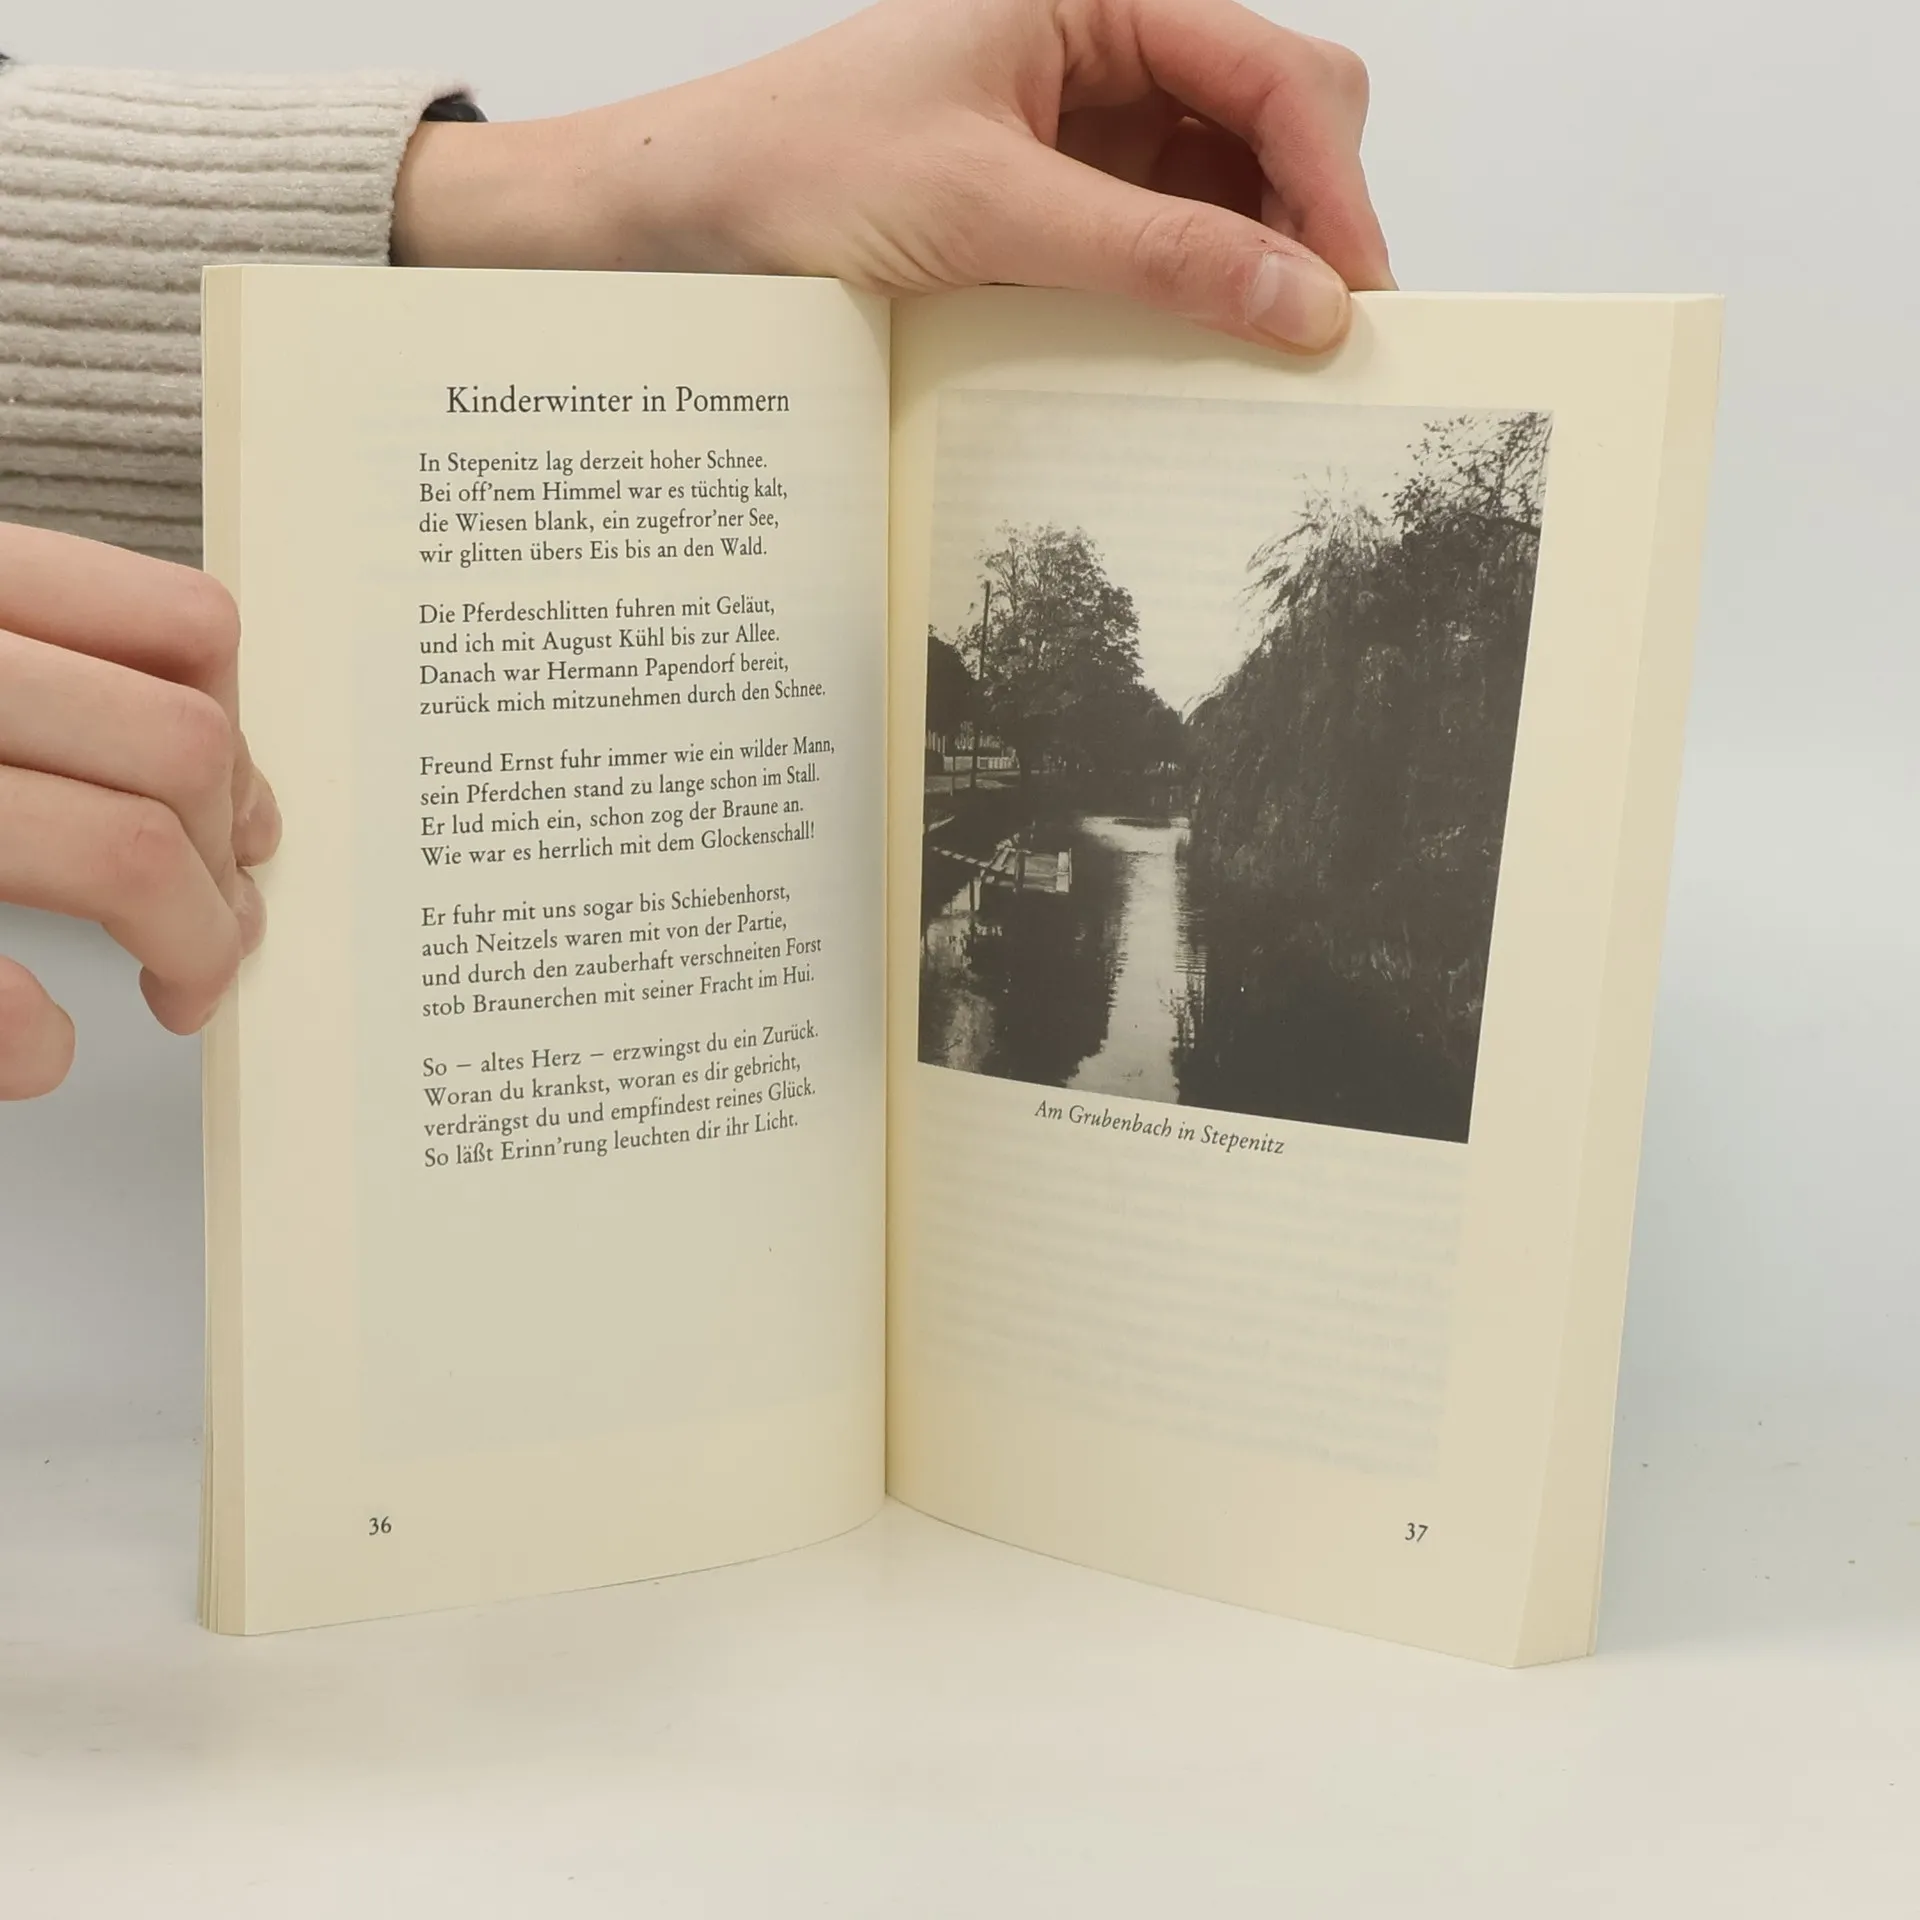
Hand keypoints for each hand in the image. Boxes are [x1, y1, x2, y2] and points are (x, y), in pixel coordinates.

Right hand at [0, 524, 277, 1097]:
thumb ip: (74, 694)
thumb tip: (244, 810)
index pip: (188, 626)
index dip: (249, 739)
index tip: (251, 824)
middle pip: (181, 747)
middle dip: (230, 862)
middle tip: (227, 934)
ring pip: (125, 851)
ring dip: (187, 944)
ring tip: (181, 988)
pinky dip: (28, 1038)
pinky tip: (42, 1045)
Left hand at [394, 0, 1390, 351]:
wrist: (681, 222)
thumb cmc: (798, 168)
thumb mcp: (987, 208)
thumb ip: (1152, 251)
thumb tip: (1299, 301)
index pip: (1269, 70)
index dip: (1329, 183)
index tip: (1354, 293)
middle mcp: (1104, 49)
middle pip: (1274, 117)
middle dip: (1307, 218)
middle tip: (1313, 339)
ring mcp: (1086, 126)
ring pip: (1230, 185)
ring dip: (1253, 264)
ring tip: (1254, 359)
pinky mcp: (1059, 199)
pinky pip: (1165, 237)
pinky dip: (1192, 292)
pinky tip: (1188, 348)